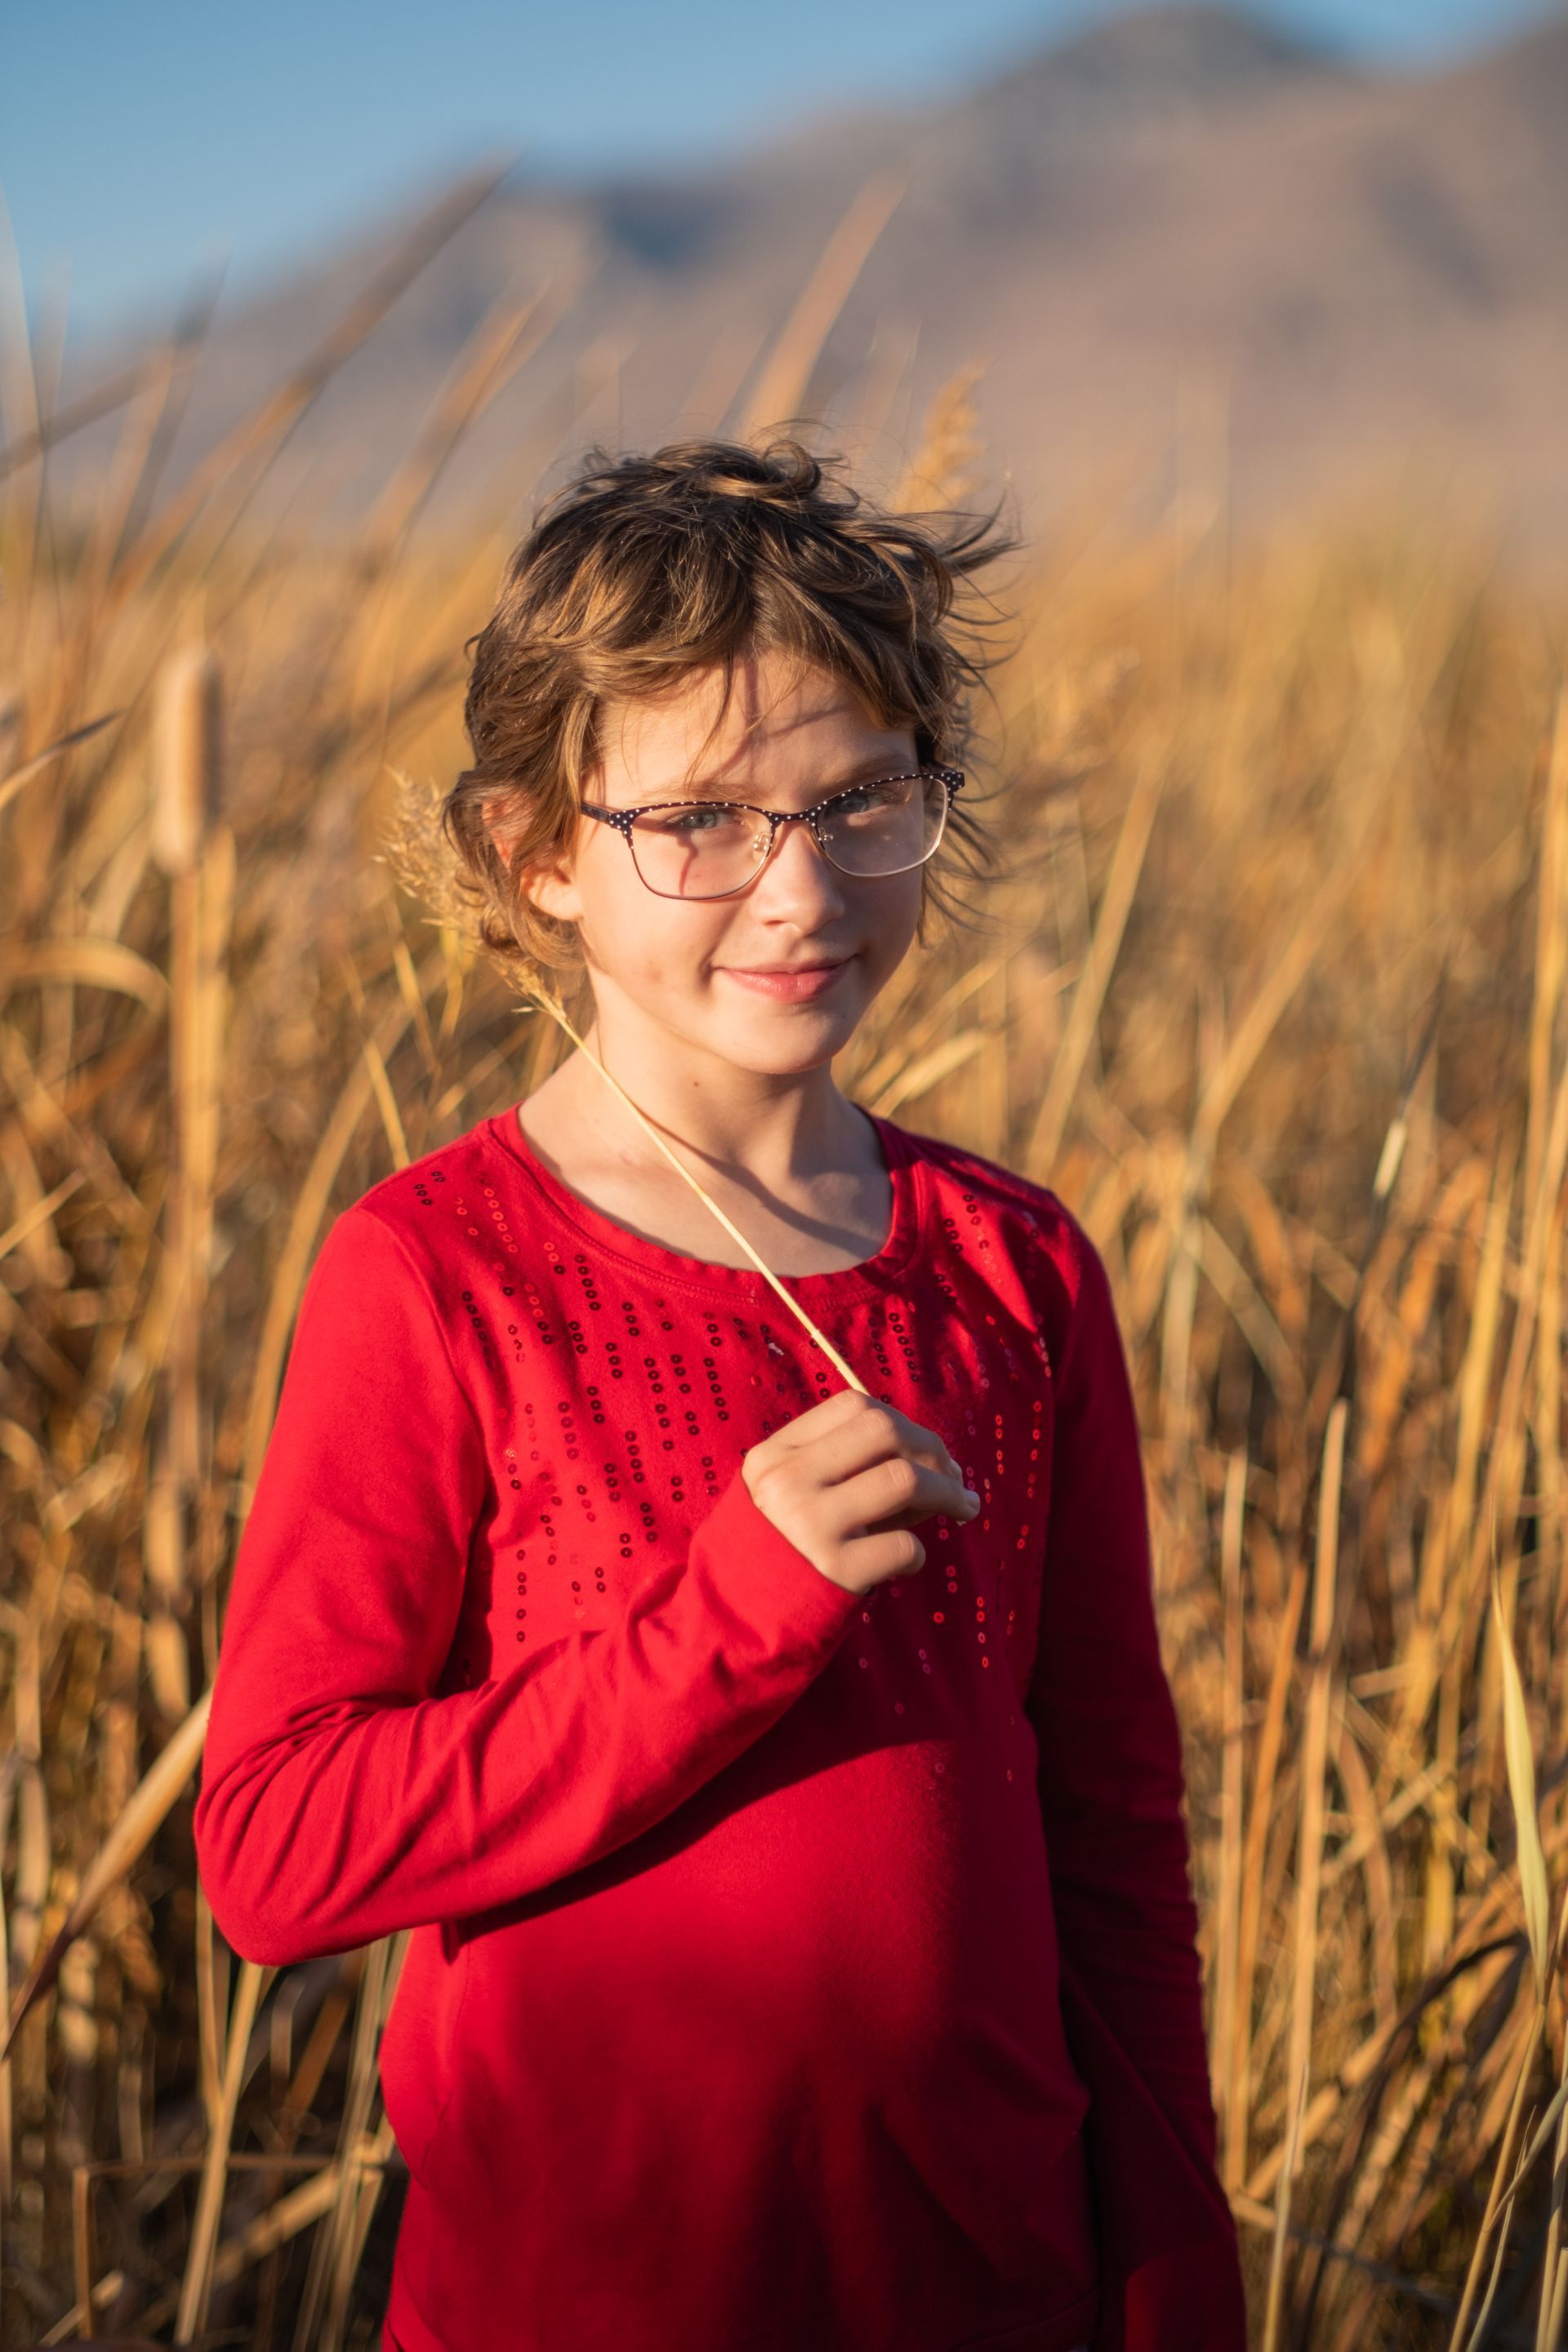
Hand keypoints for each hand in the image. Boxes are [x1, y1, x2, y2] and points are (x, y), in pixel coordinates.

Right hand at [741, 1387, 980, 1595]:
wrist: (733, 1624)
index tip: (923, 1451)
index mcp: (774, 1456)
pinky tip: (906, 1562)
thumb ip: (843, 1470)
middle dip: (933, 1449)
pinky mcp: (835, 1570)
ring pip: (904, 1478)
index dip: (903, 1424)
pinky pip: (905, 1546)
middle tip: (955, 1478)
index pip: (854, 1406)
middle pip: (883, 1429)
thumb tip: (938, 1461)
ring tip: (963, 1508)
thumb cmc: (778, 1554)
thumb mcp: (786, 1497)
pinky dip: (918, 1552)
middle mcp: (788, 1482)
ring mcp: (810, 1525)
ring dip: (948, 1492)